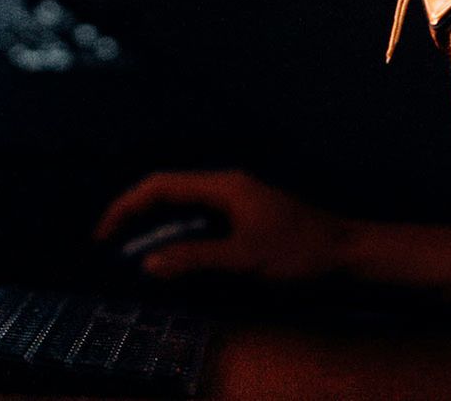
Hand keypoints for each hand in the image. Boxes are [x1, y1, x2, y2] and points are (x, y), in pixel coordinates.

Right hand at [92, 170, 351, 281]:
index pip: (161, 185)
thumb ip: (196, 258)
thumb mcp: (245, 258)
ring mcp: (237, 202)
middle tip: (110, 247)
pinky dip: (180, 238)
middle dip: (136, 217)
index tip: (104, 234)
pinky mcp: (245, 219)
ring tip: (133, 255)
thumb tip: (147, 263)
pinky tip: (174, 260)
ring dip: (157, 230)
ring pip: (184, 209)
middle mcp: (226, 187)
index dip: (127, 206)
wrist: (346, 253)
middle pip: (168, 193)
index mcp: (223, 186)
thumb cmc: (299, 251)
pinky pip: (200, 223)